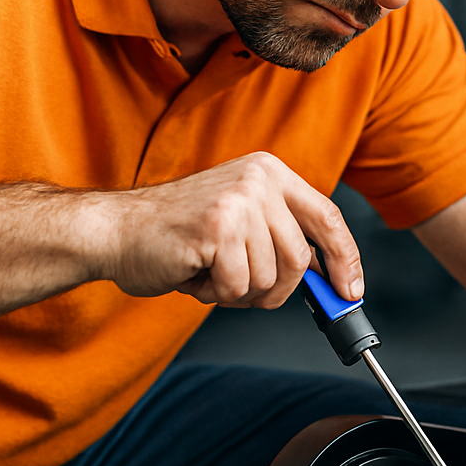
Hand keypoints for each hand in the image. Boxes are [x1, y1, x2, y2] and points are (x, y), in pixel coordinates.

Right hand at [99, 152, 361, 308]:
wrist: (115, 231)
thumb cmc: (176, 234)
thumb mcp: (241, 220)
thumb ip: (282, 237)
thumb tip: (331, 279)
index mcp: (270, 172)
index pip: (327, 217)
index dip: (345, 259)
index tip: (350, 291)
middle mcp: (259, 179)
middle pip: (299, 259)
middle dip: (273, 289)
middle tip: (237, 285)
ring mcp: (239, 201)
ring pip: (269, 278)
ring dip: (238, 291)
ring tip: (208, 270)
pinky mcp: (218, 228)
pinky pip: (237, 286)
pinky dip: (214, 293)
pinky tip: (193, 272)